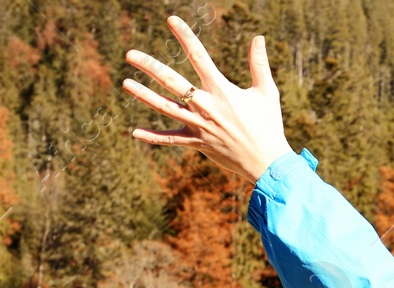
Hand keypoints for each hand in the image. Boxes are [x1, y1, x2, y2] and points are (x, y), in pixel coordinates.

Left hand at [123, 16, 293, 183]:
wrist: (266, 161)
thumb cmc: (268, 125)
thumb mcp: (266, 92)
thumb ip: (259, 64)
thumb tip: (258, 37)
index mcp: (222, 90)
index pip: (199, 57)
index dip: (185, 37)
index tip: (171, 20)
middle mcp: (206, 106)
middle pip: (172, 82)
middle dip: (150, 67)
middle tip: (130, 55)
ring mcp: (199, 125)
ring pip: (165, 108)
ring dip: (144, 95)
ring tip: (125, 83)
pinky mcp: (197, 143)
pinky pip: (171, 140)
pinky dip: (153, 137)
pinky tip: (134, 132)